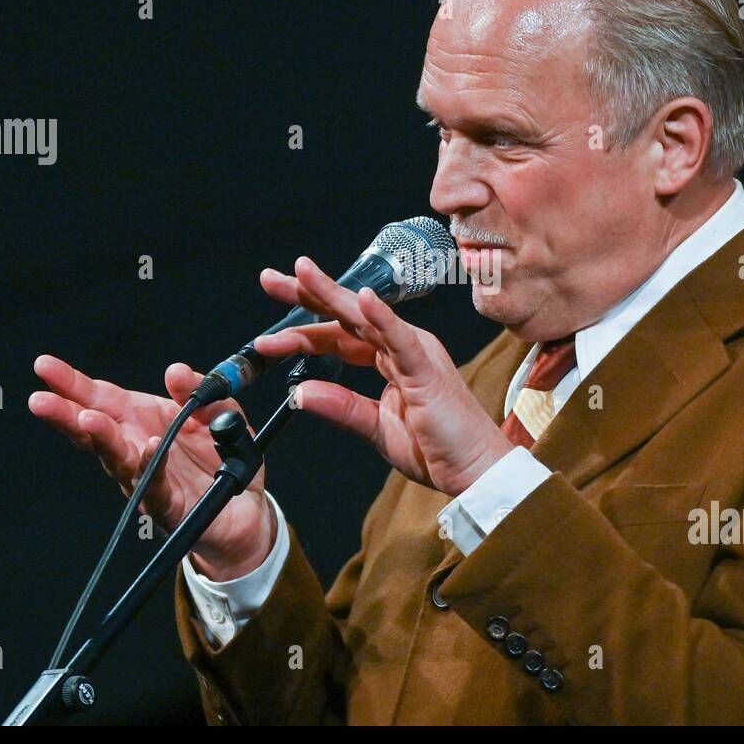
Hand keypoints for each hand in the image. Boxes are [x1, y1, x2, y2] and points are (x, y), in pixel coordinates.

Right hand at [28, 355, 273, 580]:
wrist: (245, 509)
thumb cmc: (221, 459)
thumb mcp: (218, 412)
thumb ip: (198, 389)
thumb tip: (174, 371)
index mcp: (142, 421)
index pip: (100, 398)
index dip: (72, 383)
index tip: (43, 366)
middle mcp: (135, 449)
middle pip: (93, 430)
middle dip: (65, 414)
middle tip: (41, 400)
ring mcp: (146, 480)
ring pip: (117, 459)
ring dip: (101, 438)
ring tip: (86, 419)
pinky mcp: (168, 506)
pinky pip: (156, 485)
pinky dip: (151, 466)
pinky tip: (148, 447)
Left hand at [252, 256, 514, 496]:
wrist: (476, 471)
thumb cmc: (438, 450)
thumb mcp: (376, 429)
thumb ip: (340, 407)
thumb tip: (298, 393)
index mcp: (391, 359)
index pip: (339, 336)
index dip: (302, 332)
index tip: (267, 337)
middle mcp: (402, 347)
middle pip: (346, 315)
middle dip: (307, 295)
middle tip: (270, 279)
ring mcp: (416, 353)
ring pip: (366, 317)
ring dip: (333, 294)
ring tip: (302, 273)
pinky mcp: (427, 369)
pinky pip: (401, 339)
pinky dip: (382, 318)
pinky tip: (362, 300)